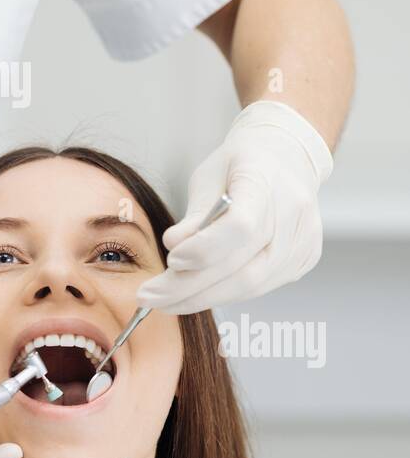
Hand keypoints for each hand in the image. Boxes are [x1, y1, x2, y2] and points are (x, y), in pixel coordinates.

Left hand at [136, 100, 332, 313]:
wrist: (284, 157)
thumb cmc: (240, 165)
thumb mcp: (208, 177)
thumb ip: (194, 215)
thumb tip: (173, 246)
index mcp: (266, 183)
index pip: (240, 227)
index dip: (204, 251)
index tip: (171, 262)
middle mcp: (293, 215)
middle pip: (243, 268)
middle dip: (190, 289)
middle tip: (152, 297)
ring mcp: (303, 241)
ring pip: (251, 286)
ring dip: (204, 298)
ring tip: (168, 300)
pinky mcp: (304, 258)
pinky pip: (261, 287)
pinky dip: (225, 292)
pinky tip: (198, 292)